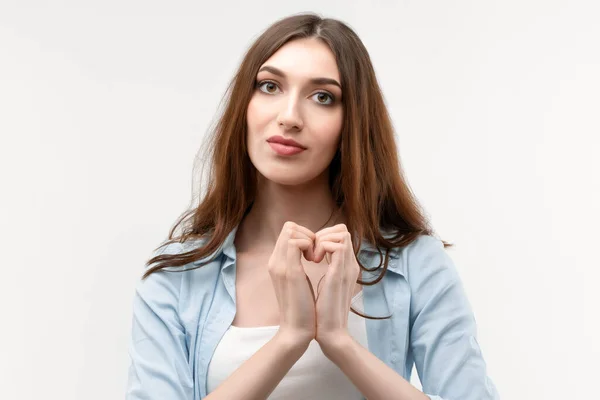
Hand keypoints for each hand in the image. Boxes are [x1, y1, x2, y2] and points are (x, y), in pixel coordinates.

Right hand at [268, 221, 317, 345]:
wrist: (297, 331)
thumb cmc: (304, 309)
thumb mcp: (299, 280)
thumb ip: (298, 263)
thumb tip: (308, 250)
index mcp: (278, 263)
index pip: (288, 231)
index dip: (305, 236)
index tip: (315, 252)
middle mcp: (275, 261)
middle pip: (289, 227)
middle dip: (308, 234)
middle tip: (317, 254)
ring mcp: (280, 265)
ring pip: (291, 230)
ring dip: (309, 239)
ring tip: (316, 258)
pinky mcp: (289, 272)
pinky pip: (296, 242)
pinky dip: (309, 246)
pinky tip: (316, 262)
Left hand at [311, 223, 360, 351]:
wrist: (329, 334)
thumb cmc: (322, 312)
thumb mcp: (326, 282)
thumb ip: (328, 266)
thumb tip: (317, 252)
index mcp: (345, 266)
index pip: (340, 234)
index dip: (323, 236)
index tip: (310, 250)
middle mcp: (349, 264)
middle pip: (343, 230)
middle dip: (323, 234)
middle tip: (310, 252)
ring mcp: (346, 268)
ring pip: (342, 234)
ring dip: (322, 239)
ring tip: (311, 257)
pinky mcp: (339, 275)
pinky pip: (337, 246)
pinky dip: (322, 247)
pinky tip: (313, 261)